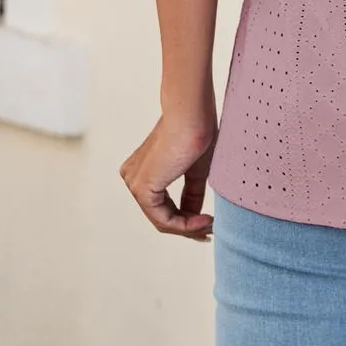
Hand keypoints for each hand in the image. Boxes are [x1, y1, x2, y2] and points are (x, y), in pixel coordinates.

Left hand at [119, 109, 217, 239]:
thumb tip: (196, 218)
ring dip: (189, 227)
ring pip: (162, 219)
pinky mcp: (141, 188)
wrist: (192, 115)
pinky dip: (185, 225)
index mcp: (144, 168)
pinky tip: (205, 221)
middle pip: (161, 214)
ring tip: (211, 225)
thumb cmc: (197, 131)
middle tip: (211, 231)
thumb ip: (192, 193)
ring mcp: (134, 183)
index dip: (187, 219)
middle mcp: (134, 176)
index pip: (163, 205)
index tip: (209, 223)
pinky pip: (163, 218)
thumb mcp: (196, 170)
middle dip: (188, 226)